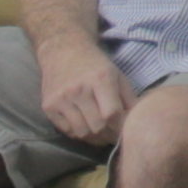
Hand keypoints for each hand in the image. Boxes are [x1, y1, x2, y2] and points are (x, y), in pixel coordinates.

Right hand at [33, 34, 131, 150]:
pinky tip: (86, 126)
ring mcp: (61, 99)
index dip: (121, 127)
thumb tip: (139, 123)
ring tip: (101, 132)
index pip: (112, 114)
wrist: (63, 50)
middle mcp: (78, 89)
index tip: (125, 131)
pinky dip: (79, 133)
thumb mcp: (117, 75)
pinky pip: (67, 131)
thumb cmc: (95, 64)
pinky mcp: (48, 106)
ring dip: (94, 137)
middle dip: (109, 135)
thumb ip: (129, 99)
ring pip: (82, 132)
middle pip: (97, 126)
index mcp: (100, 79)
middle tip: (114, 135)